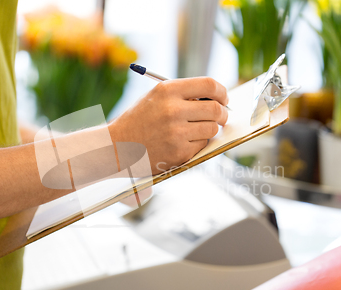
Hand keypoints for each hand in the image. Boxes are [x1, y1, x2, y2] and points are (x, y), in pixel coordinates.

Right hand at [109, 77, 228, 174]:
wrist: (117, 147)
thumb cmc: (139, 121)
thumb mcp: (156, 97)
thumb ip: (183, 95)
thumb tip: (217, 98)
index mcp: (167, 91)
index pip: (209, 85)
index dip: (222, 92)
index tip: (224, 98)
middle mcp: (173, 110)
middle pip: (215, 108)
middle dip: (223, 113)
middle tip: (221, 116)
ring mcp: (176, 133)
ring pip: (212, 129)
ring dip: (210, 129)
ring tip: (197, 130)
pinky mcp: (179, 153)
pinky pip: (202, 145)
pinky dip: (198, 144)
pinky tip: (183, 142)